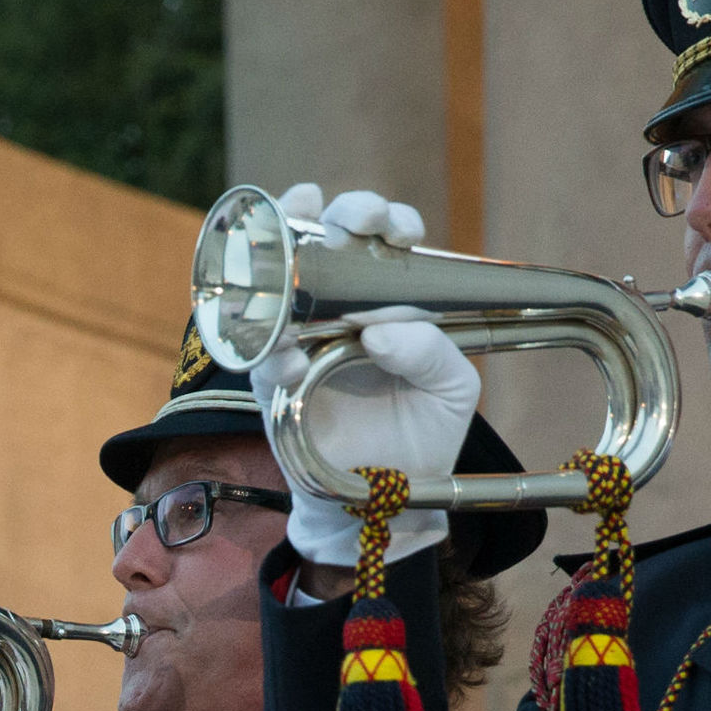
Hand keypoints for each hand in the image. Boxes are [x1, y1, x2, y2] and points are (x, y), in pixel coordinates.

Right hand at [269, 185, 473, 573]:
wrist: (388, 497)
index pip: (379, 241)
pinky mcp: (272, 383)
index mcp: (385, 300)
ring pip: (278, 279)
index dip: (387, 221)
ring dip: (281, 257)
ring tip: (294, 254)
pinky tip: (294, 362)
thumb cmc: (421, 434)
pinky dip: (272, 354)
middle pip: (324, 237)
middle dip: (339, 213)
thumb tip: (381, 329)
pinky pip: (259, 357)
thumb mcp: (452, 389)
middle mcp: (338, 309)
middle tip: (360, 220)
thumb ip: (433, 352)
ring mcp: (300, 341)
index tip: (403, 231)